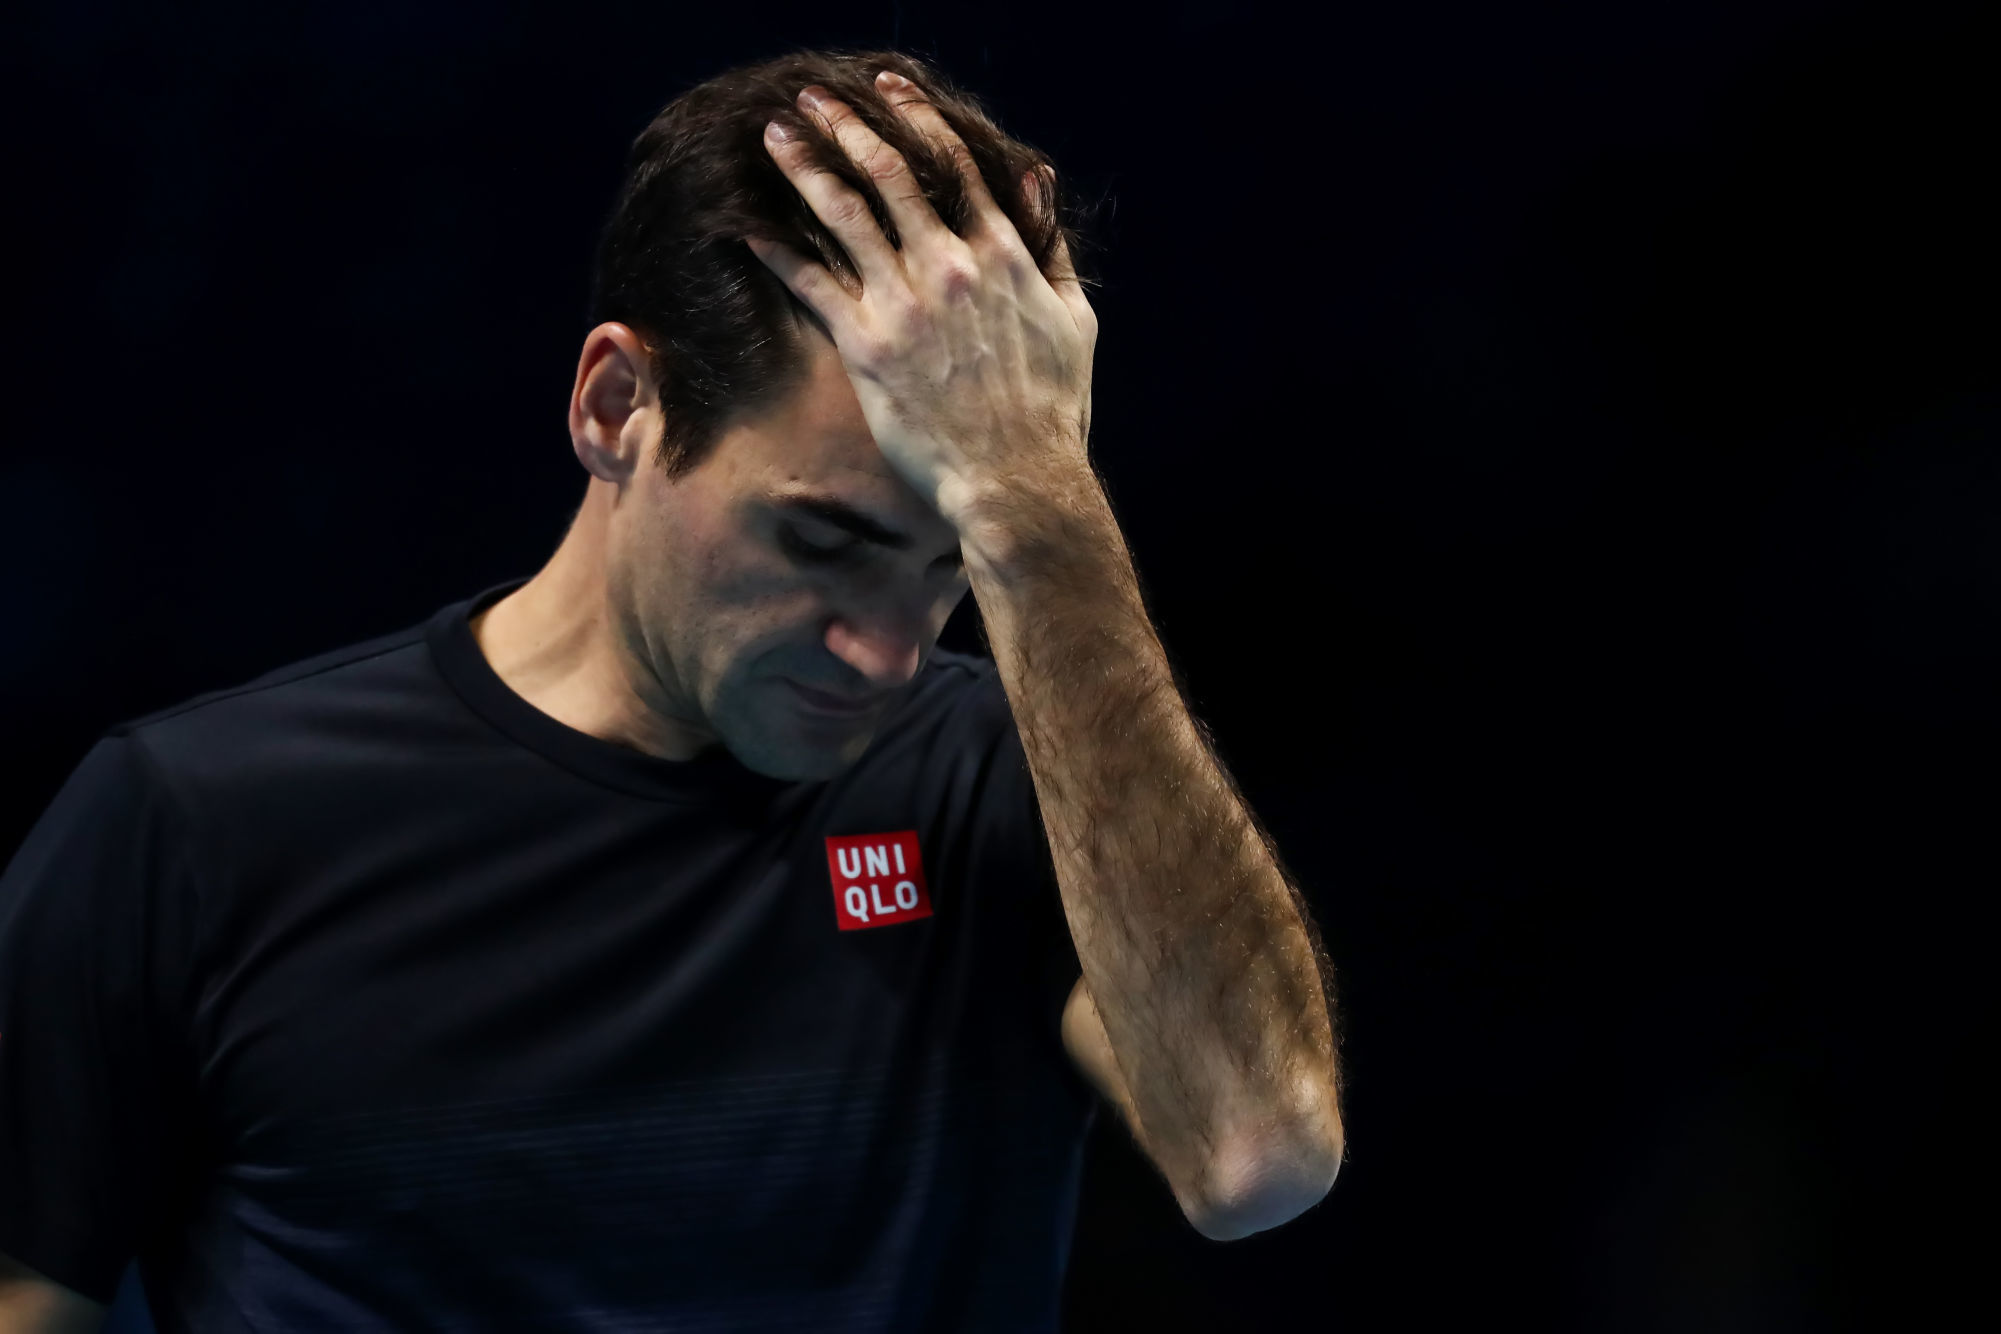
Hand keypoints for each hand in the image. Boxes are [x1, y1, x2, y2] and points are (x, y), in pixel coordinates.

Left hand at [746, 72, 1097, 526]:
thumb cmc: (1053, 410)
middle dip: (847, 127)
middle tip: (813, 99)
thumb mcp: (1075, 320)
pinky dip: (779, 251)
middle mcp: (950, 267)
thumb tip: (1036, 185)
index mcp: (1003, 256)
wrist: (1018, 479)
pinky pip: (813, 284)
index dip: (918, 118)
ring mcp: (905, 304)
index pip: (954, 166)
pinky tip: (751, 227)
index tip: (890, 89)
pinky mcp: (867, 346)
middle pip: (890, 174)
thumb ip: (1052, 249)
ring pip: (845, 215)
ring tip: (776, 138)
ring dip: (806, 168)